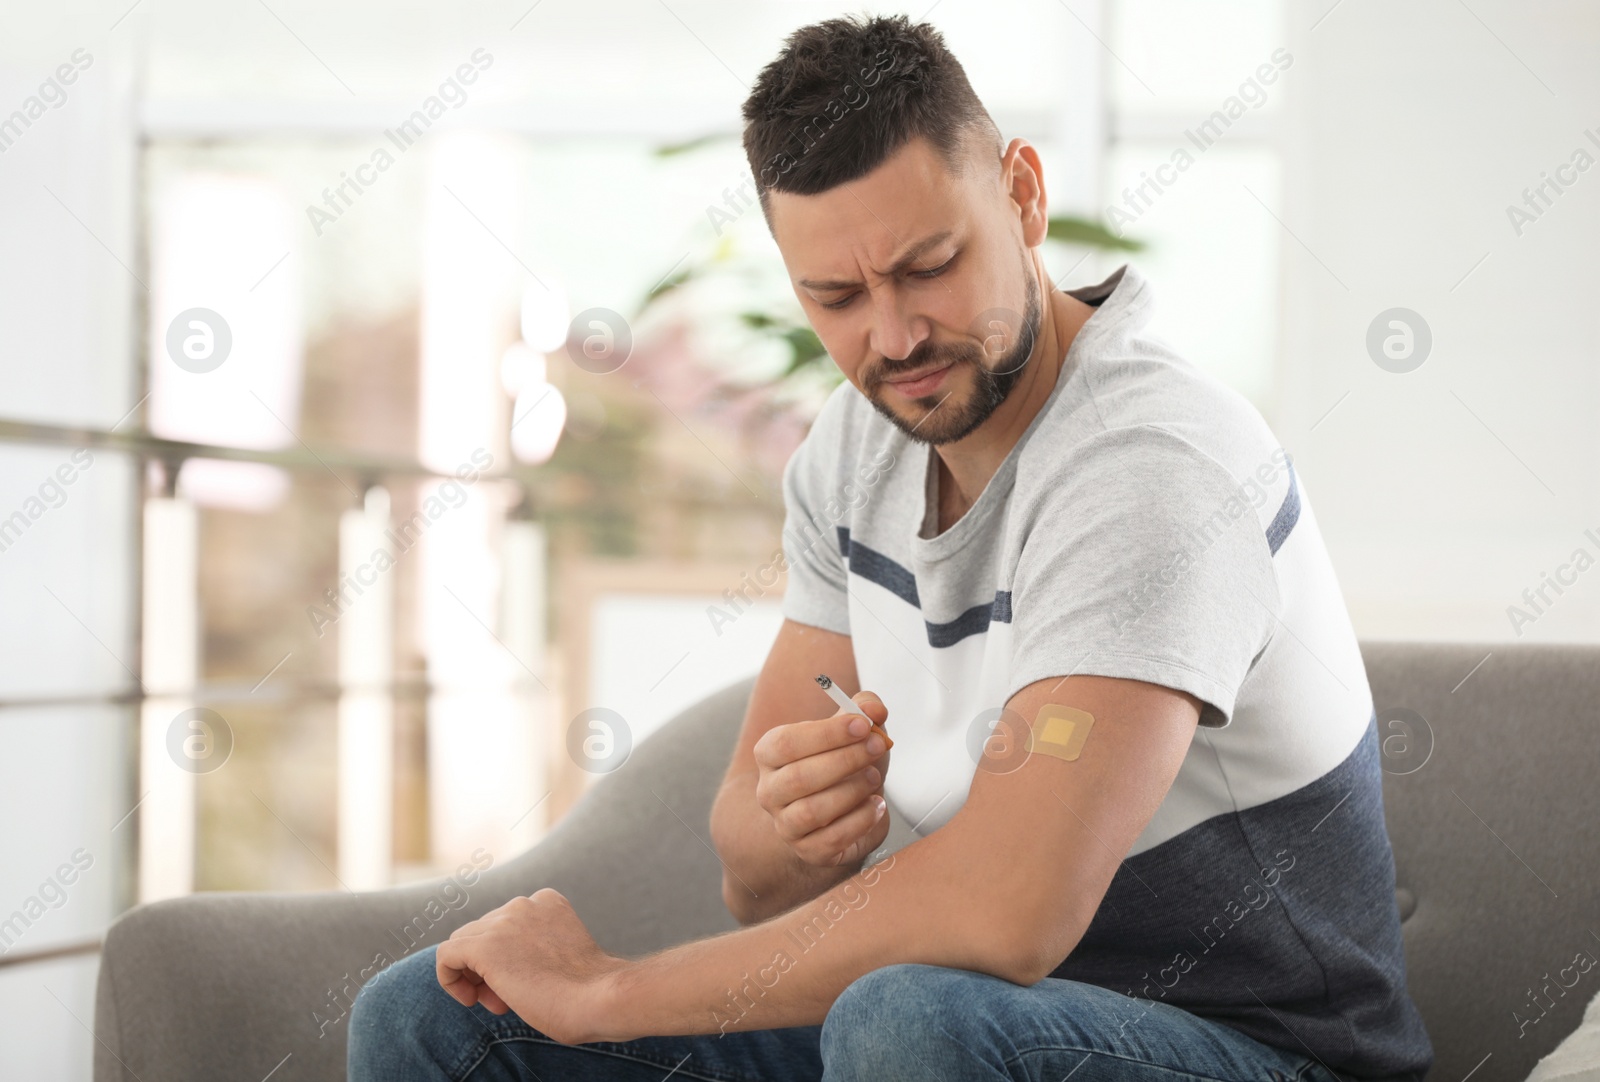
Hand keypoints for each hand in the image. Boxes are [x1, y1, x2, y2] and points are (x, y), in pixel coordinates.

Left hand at [436, 888, 629, 1044]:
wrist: (597, 998)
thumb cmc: (588, 992)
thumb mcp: (562, 955)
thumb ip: (534, 948)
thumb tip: (504, 969)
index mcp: (547, 902)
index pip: (505, 924)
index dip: (506, 958)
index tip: (521, 984)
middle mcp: (524, 904)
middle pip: (483, 933)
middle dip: (489, 968)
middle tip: (505, 1000)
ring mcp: (504, 921)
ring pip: (464, 943)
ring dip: (474, 975)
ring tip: (496, 1002)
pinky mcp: (484, 945)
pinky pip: (447, 955)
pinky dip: (450, 979)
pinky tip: (470, 999)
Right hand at [753, 690, 891, 867]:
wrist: (851, 808)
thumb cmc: (846, 763)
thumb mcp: (854, 730)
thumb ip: (864, 709)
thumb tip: (874, 708)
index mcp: (770, 754)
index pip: (787, 743)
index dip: (826, 734)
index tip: (862, 724)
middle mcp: (769, 791)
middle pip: (799, 778)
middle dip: (845, 760)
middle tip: (877, 746)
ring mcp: (785, 824)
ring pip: (811, 811)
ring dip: (851, 791)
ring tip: (876, 777)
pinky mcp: (808, 850)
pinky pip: (831, 839)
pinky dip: (860, 821)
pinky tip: (877, 805)